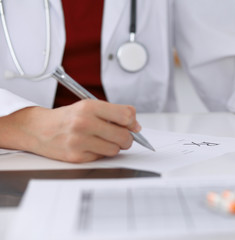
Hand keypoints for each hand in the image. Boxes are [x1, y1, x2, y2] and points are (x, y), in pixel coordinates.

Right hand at [0, 100, 140, 162]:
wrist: (38, 129)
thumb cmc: (68, 118)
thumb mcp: (89, 106)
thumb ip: (114, 112)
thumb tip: (136, 124)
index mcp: (89, 107)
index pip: (125, 116)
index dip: (133, 122)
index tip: (133, 125)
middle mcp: (83, 123)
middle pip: (123, 136)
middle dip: (127, 138)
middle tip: (123, 137)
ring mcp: (79, 141)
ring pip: (115, 149)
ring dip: (114, 147)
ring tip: (104, 140)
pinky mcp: (76, 157)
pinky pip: (101, 157)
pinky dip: (100, 153)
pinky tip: (91, 146)